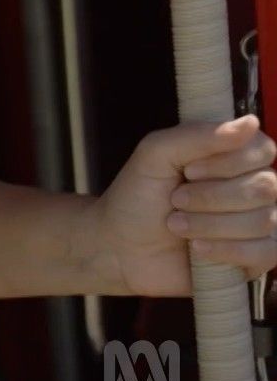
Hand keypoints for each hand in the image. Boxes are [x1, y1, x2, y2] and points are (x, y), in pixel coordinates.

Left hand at [87, 115, 276, 296]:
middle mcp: (251, 187)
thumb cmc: (138, 196)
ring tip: (177, 225)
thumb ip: (196, 136)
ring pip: (265, 220)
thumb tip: (250, 122)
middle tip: (176, 200)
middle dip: (213, 197)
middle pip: (266, 186)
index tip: (189, 171)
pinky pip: (268, 253)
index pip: (262, 150)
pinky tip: (197, 249)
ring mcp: (256, 224)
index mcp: (232, 157)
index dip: (228, 162)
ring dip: (211, 224)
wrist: (119, 246)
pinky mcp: (255, 258)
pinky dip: (227, 250)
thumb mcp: (155, 155)